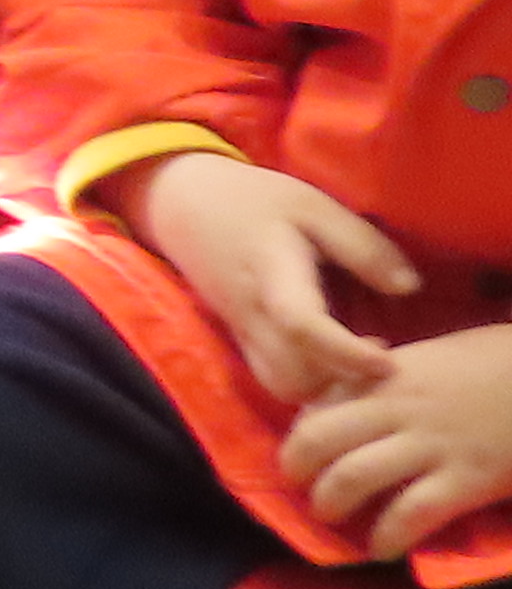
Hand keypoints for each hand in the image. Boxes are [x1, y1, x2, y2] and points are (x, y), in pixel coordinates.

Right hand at [127, 150, 412, 406]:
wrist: (180, 204)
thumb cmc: (253, 200)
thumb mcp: (314, 206)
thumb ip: (361, 245)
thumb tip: (408, 287)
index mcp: (272, 273)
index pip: (302, 325)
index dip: (347, 352)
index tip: (389, 362)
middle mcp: (252, 313)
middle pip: (291, 378)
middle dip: (339, 383)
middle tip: (379, 359)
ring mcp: (241, 331)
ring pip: (280, 387)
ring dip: (323, 387)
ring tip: (357, 360)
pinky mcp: (240, 338)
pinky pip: (273, 377)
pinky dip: (308, 381)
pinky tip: (332, 357)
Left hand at [278, 326, 511, 556]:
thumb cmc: (504, 361)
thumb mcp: (438, 354)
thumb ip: (395, 370)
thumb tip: (364, 376)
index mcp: (389, 374)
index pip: (318, 402)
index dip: (300, 431)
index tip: (303, 450)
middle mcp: (400, 407)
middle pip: (318, 438)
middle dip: (296, 469)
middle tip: (298, 487)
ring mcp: (433, 444)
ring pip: (353, 477)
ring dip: (331, 504)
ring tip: (331, 517)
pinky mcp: (468, 479)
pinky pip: (411, 513)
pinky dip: (388, 536)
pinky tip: (383, 549)